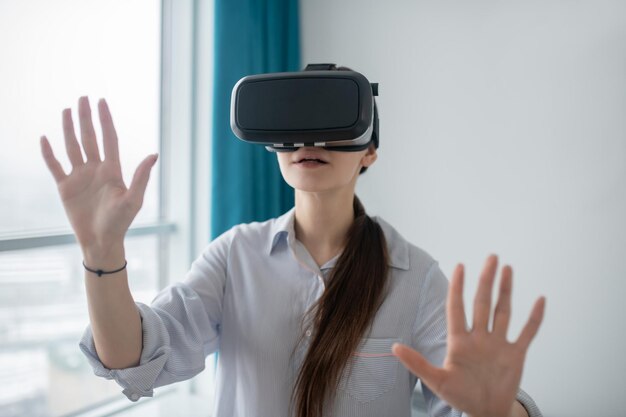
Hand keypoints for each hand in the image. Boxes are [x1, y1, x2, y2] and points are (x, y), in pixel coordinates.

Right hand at [40, 96, 157, 254]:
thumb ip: (141, 176)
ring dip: (68, 129)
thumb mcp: (133, 199)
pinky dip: (49, 153)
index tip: (102, 102)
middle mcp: (96, 169)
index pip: (109, 138)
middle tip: (83, 98)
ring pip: (72, 147)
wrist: (102, 241)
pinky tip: (45, 139)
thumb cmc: (121, 222)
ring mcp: (80, 177)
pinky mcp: (65, 187)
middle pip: (90, 137)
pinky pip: (55, 166)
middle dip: (86, 118)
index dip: (105, 120)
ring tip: (66, 110)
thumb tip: (153, 154)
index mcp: (113, 170)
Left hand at [392, 255, 544, 416]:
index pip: (457, 308)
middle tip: (491, 257)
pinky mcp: (515, 355)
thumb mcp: (436, 381)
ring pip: (503, 311)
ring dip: (506, 290)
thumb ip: (417, 363)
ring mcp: (498, 344)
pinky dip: (534, 318)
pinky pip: (527, 333)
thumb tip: (394, 347)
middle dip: (486, 280)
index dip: (458, 287)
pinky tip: (540, 299)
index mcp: (459, 341)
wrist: (485, 412)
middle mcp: (479, 338)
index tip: (460, 266)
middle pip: (483, 303)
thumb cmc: (459, 396)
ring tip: (507, 268)